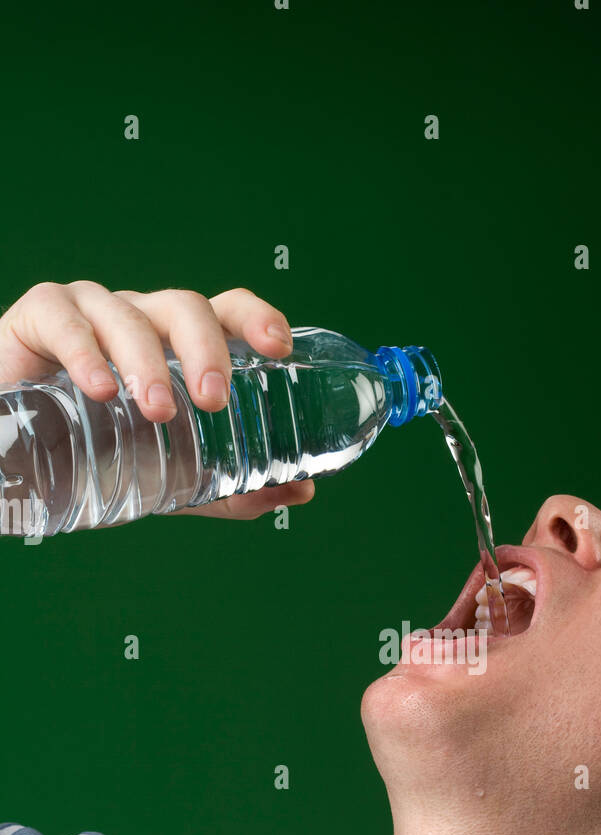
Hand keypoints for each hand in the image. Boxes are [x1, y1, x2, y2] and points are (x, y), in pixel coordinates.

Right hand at [0, 281, 313, 517]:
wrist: (16, 455)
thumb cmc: (98, 450)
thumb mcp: (171, 476)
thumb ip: (231, 485)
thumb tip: (302, 490)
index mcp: (178, 345)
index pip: (226, 312)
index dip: (256, 318)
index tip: (280, 348)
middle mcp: (142, 320)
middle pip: (185, 308)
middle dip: (206, 350)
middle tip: (214, 401)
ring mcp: (90, 312)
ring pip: (128, 315)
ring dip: (148, 362)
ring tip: (159, 411)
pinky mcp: (39, 317)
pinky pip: (64, 320)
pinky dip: (84, 352)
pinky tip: (99, 388)